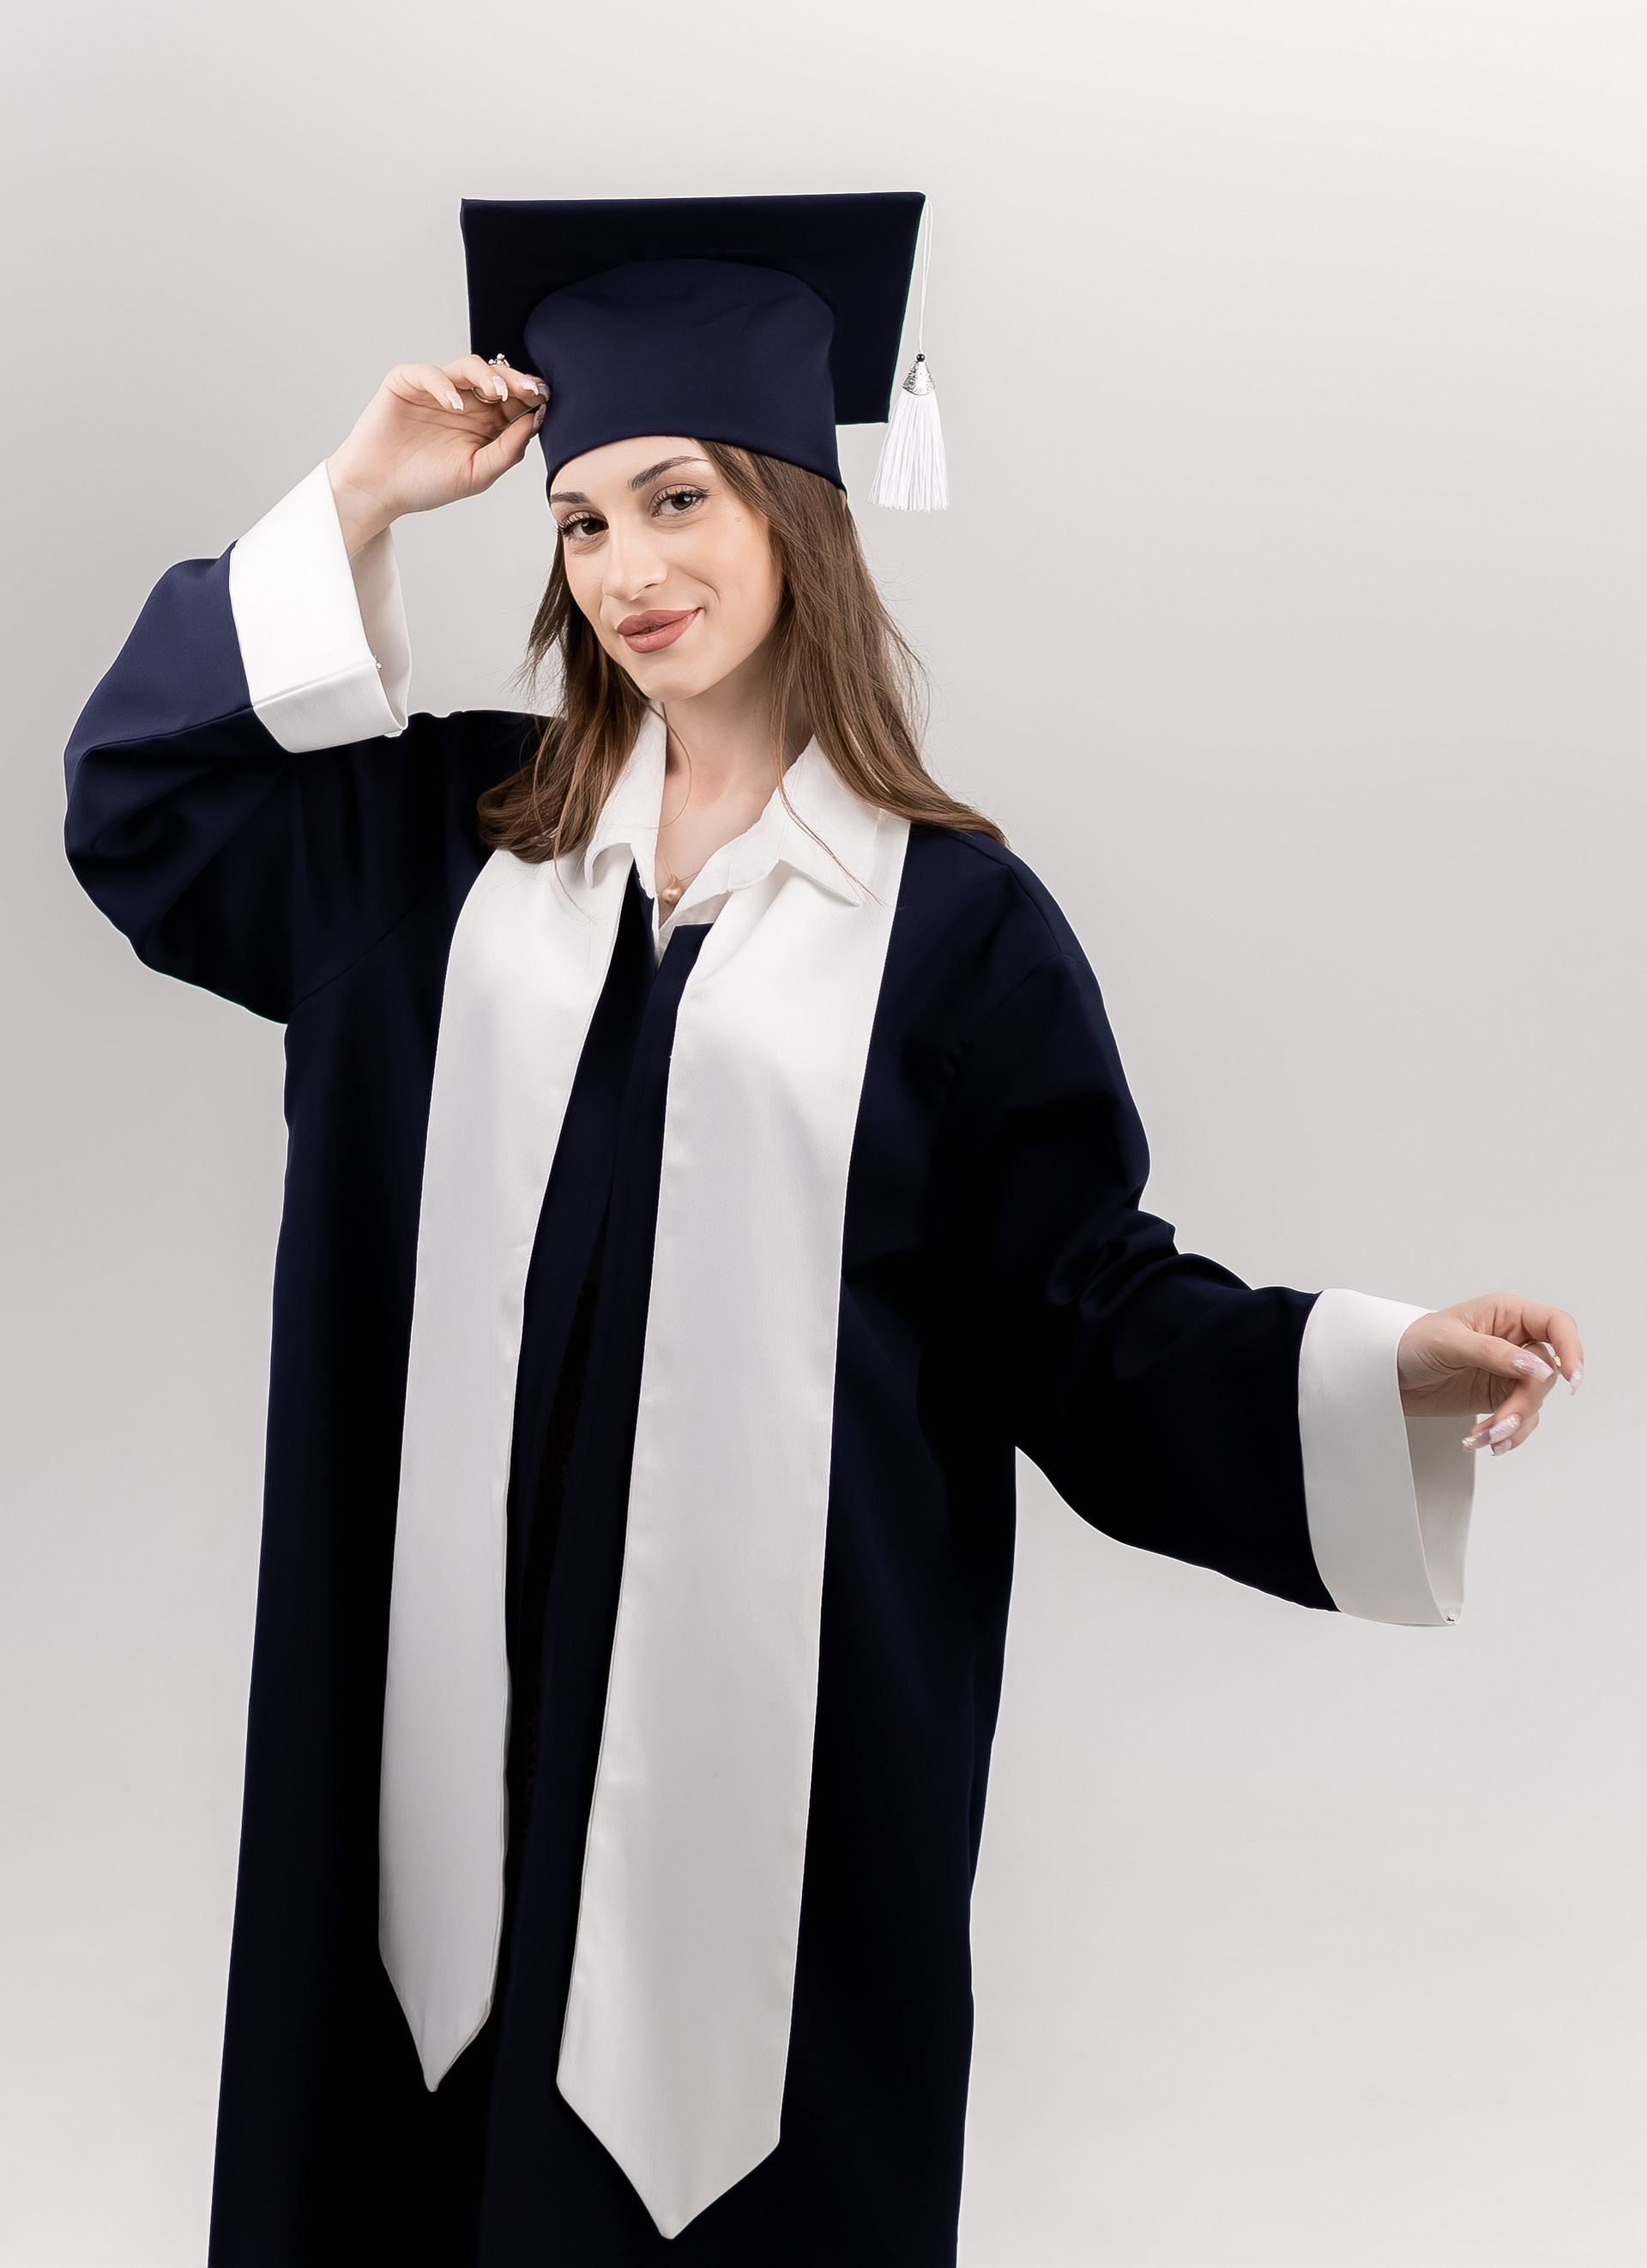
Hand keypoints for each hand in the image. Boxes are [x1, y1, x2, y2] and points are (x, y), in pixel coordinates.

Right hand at [325, 356, 547, 555]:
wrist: (381, 490)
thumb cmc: (427, 484)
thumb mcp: (477, 474)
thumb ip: (507, 450)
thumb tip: (535, 421)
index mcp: (485, 422)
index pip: (514, 400)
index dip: (530, 396)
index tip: (546, 399)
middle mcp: (465, 401)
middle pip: (496, 378)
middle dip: (516, 381)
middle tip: (530, 390)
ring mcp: (437, 390)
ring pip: (468, 367)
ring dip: (487, 376)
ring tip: (497, 393)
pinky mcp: (407, 383)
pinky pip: (429, 373)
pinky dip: (444, 385)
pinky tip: (455, 404)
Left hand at [1397, 1294, 1583, 1454]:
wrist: (1385, 1373)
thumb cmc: (1411, 1342)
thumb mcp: (1450, 1342)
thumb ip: (1494, 1353)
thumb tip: (1538, 1367)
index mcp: (1506, 1314)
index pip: (1557, 1325)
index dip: (1572, 1349)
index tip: (1570, 1378)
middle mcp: (1513, 1341)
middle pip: (1547, 1373)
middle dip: (1523, 1403)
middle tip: (1498, 1424)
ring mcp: (1508, 1371)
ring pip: (1534, 1401)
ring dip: (1512, 1424)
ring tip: (1482, 1437)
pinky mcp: (1498, 1397)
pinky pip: (1519, 1419)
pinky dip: (1506, 1434)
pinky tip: (1482, 1440)